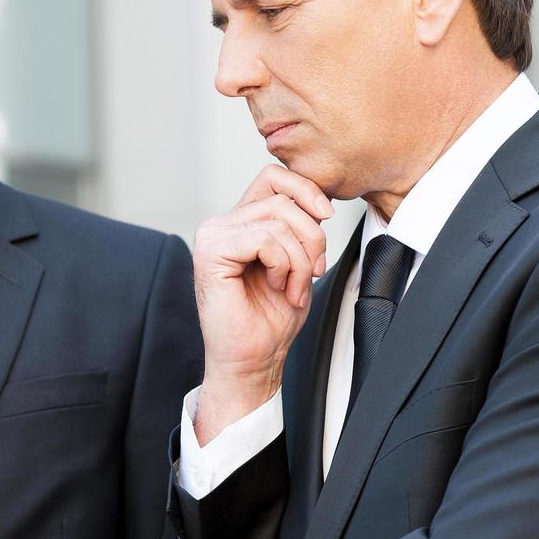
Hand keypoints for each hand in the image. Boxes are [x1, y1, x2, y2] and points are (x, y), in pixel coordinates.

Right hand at [192, 165, 331, 439]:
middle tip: (311, 273)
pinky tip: (277, 285)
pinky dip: (283, 264)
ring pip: (278, 219)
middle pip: (283, 198)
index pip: (274, 177)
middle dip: (312, 236)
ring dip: (300, 258)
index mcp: (239, 222)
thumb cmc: (270, 319)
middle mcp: (221, 224)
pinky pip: (264, 237)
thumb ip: (299, 226)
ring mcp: (213, 236)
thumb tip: (319, 199)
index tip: (327, 216)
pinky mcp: (211, 252)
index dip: (306, 190)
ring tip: (293, 286)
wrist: (253, 360)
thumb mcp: (296, 261)